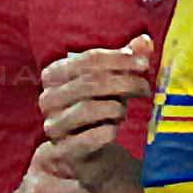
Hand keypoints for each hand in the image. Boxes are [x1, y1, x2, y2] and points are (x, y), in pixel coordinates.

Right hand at [36, 35, 153, 143]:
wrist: (89, 152)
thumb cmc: (100, 108)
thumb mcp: (113, 80)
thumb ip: (127, 60)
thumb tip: (144, 41)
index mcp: (54, 75)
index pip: (88, 60)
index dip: (120, 59)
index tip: (144, 64)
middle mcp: (48, 99)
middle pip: (89, 82)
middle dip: (124, 83)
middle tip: (144, 88)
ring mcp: (53, 125)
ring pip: (87, 109)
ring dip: (115, 108)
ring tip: (124, 111)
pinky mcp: (62, 151)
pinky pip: (86, 139)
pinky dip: (106, 132)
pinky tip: (114, 129)